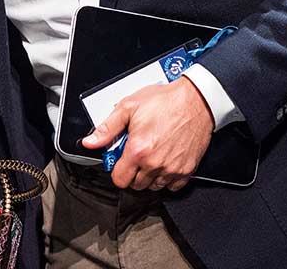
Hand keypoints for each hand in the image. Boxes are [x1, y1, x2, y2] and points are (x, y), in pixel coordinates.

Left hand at [81, 77, 212, 191]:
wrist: (196, 100)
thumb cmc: (165, 101)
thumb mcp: (129, 107)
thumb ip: (107, 128)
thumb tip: (90, 142)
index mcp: (138, 150)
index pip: (119, 179)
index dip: (116, 170)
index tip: (119, 160)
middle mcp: (155, 163)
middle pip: (136, 185)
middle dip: (132, 172)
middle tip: (135, 154)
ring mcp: (172, 169)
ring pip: (153, 186)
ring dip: (149, 175)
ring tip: (150, 155)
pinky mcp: (187, 170)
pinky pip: (172, 186)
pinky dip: (167, 178)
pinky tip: (164, 161)